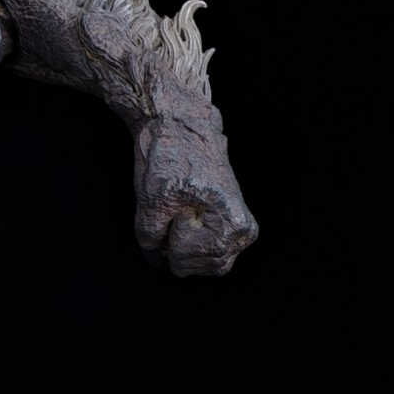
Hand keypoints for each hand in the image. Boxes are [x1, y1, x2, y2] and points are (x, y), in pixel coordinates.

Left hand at [132, 113, 257, 276]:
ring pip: (204, 263)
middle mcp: (243, 230)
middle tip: (178, 209)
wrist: (182, 127)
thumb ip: (150, 237)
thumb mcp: (150, 200)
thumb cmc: (170, 158)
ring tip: (183, 210)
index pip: (184, 258)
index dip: (167, 234)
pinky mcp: (231, 228)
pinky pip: (206, 254)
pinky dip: (189, 241)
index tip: (176, 203)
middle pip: (200, 266)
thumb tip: (157, 258)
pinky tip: (187, 215)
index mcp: (232, 224)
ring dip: (183, 243)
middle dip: (177, 244)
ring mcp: (240, 230)